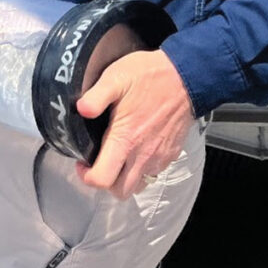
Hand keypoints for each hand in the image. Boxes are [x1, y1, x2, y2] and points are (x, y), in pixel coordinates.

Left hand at [75, 48, 194, 199]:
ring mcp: (159, 157)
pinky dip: (141, 170)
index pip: (102, 179)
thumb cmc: (150, 76)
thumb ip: (96, 96)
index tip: (82, 162)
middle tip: (98, 162)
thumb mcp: (116, 78)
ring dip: (124, 178)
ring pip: (137, 185)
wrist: (186, 76)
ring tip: (116, 157)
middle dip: (105, 182)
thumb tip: (81, 110)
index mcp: (126, 140)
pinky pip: (153, 174)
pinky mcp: (171, 154)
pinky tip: (136, 149)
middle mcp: (143, 155)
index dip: (86, 176)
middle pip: (120, 191)